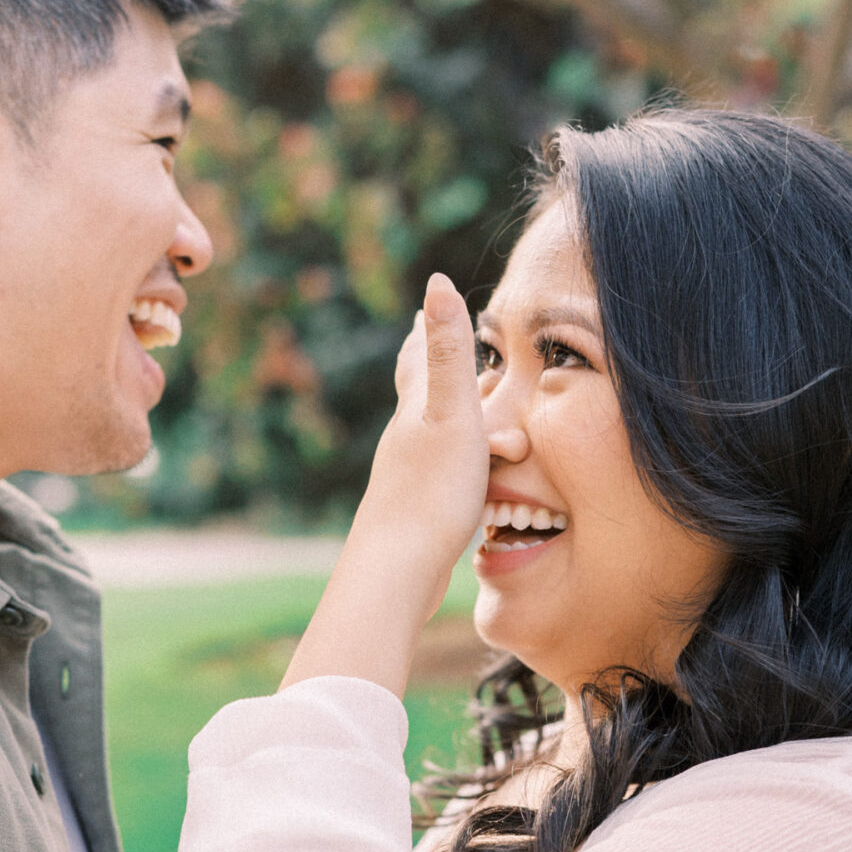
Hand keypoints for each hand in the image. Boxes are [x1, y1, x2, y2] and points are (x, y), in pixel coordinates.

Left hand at [283, 275, 488, 695]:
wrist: (397, 569)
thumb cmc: (431, 492)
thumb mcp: (454, 414)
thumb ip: (449, 353)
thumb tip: (437, 282)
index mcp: (415, 412)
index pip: (419, 359)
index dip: (426, 330)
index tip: (424, 305)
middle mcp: (402, 441)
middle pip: (412, 393)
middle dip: (422, 365)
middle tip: (422, 342)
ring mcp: (403, 479)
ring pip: (419, 436)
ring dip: (431, 414)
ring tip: (435, 408)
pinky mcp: (410, 516)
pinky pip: (430, 478)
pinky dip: (440, 463)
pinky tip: (439, 483)